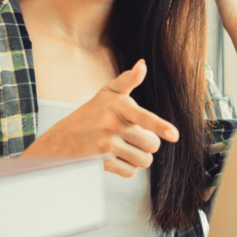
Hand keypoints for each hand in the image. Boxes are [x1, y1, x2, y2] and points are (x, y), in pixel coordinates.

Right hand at [19, 60, 178, 176]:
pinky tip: (117, 157)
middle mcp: (112, 125)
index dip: (160, 126)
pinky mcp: (103, 163)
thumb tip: (142, 65)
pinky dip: (128, 167)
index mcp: (118, 106)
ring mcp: (107, 145)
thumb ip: (127, 80)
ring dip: (139, 157)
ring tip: (125, 147)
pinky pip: (131, 172)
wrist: (62, 139)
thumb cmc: (90, 114)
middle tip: (134, 137)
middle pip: (151, 144)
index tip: (174, 135)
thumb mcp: (107, 94)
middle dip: (148, 143)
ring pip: (144, 160)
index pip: (143, 117)